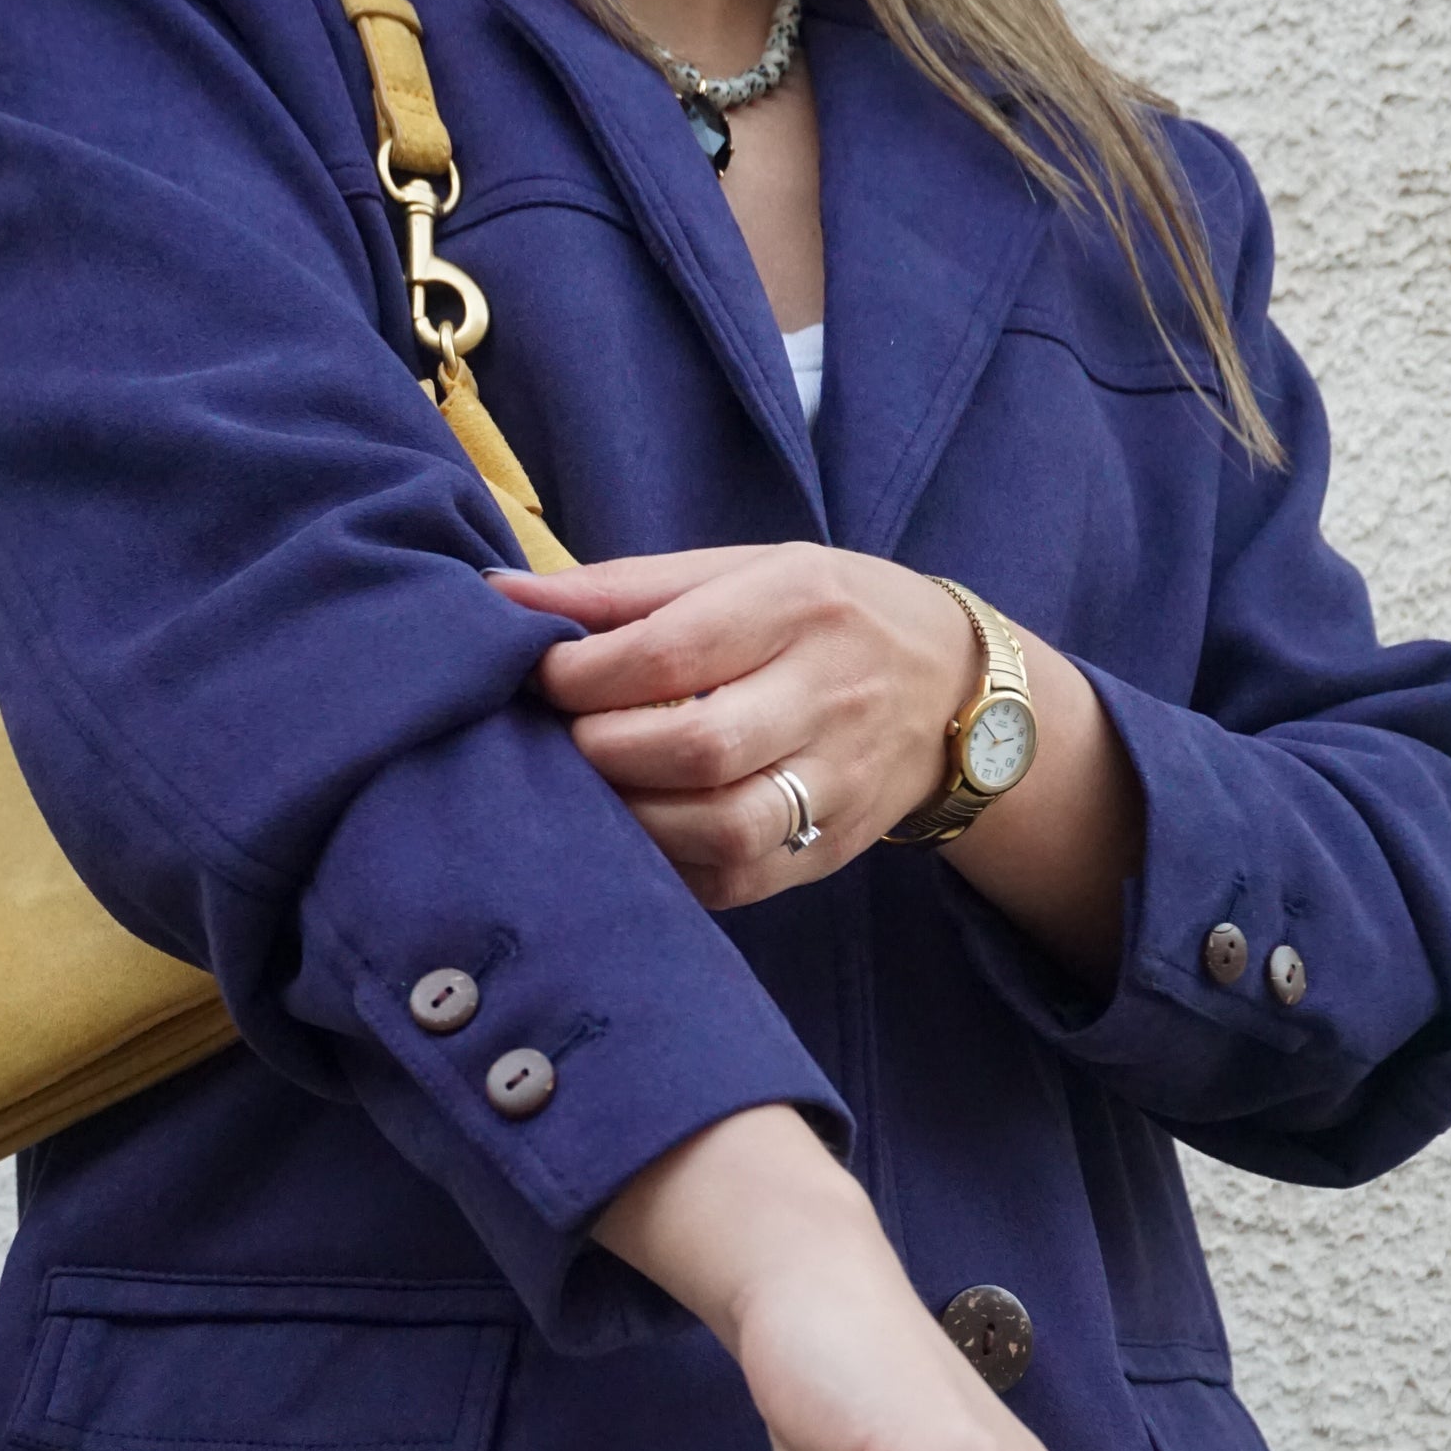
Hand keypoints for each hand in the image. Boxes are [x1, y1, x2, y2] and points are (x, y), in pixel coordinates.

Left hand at [492, 542, 977, 909]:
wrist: (953, 689)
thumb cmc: (819, 617)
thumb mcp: (741, 571)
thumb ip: (622, 590)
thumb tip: (497, 597)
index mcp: (800, 604)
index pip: (674, 651)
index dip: (584, 675)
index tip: (539, 678)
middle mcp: (830, 694)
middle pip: (699, 746)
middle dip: (604, 752)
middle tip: (564, 743)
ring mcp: (840, 782)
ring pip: (724, 828)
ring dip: (634, 820)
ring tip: (593, 795)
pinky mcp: (831, 849)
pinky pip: (737, 879)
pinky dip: (670, 866)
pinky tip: (638, 837)